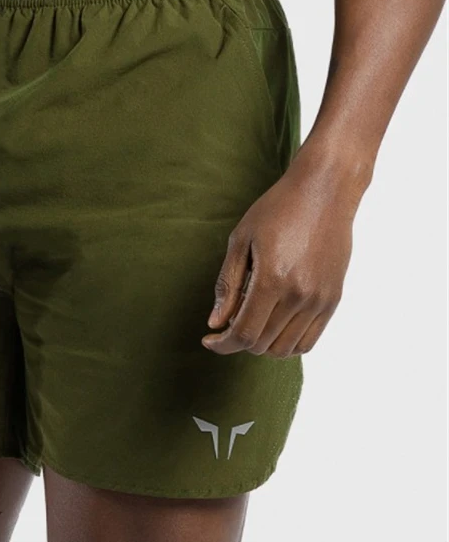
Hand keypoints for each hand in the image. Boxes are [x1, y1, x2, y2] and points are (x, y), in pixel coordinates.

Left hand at [202, 150, 365, 357]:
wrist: (324, 192)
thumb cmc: (277, 209)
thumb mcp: (241, 241)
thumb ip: (228, 285)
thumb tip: (216, 322)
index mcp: (272, 279)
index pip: (244, 333)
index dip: (222, 344)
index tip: (209, 340)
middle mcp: (300, 296)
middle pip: (262, 344)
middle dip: (238, 341)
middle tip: (226, 323)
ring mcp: (320, 300)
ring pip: (286, 349)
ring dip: (262, 344)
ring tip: (250, 321)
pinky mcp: (333, 299)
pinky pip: (309, 341)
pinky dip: (286, 343)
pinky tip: (272, 324)